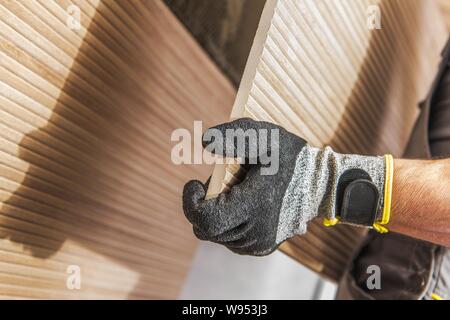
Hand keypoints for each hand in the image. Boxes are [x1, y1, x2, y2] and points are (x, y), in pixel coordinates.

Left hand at [182, 118, 387, 255]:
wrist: (321, 184)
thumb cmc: (291, 157)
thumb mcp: (265, 135)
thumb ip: (235, 136)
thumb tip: (205, 142)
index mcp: (254, 207)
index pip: (205, 220)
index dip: (190, 202)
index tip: (194, 183)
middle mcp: (255, 233)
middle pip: (206, 229)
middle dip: (204, 205)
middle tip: (220, 182)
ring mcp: (259, 244)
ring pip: (217, 236)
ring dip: (216, 213)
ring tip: (234, 191)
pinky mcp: (262, 247)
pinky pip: (231, 240)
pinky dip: (228, 223)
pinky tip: (242, 204)